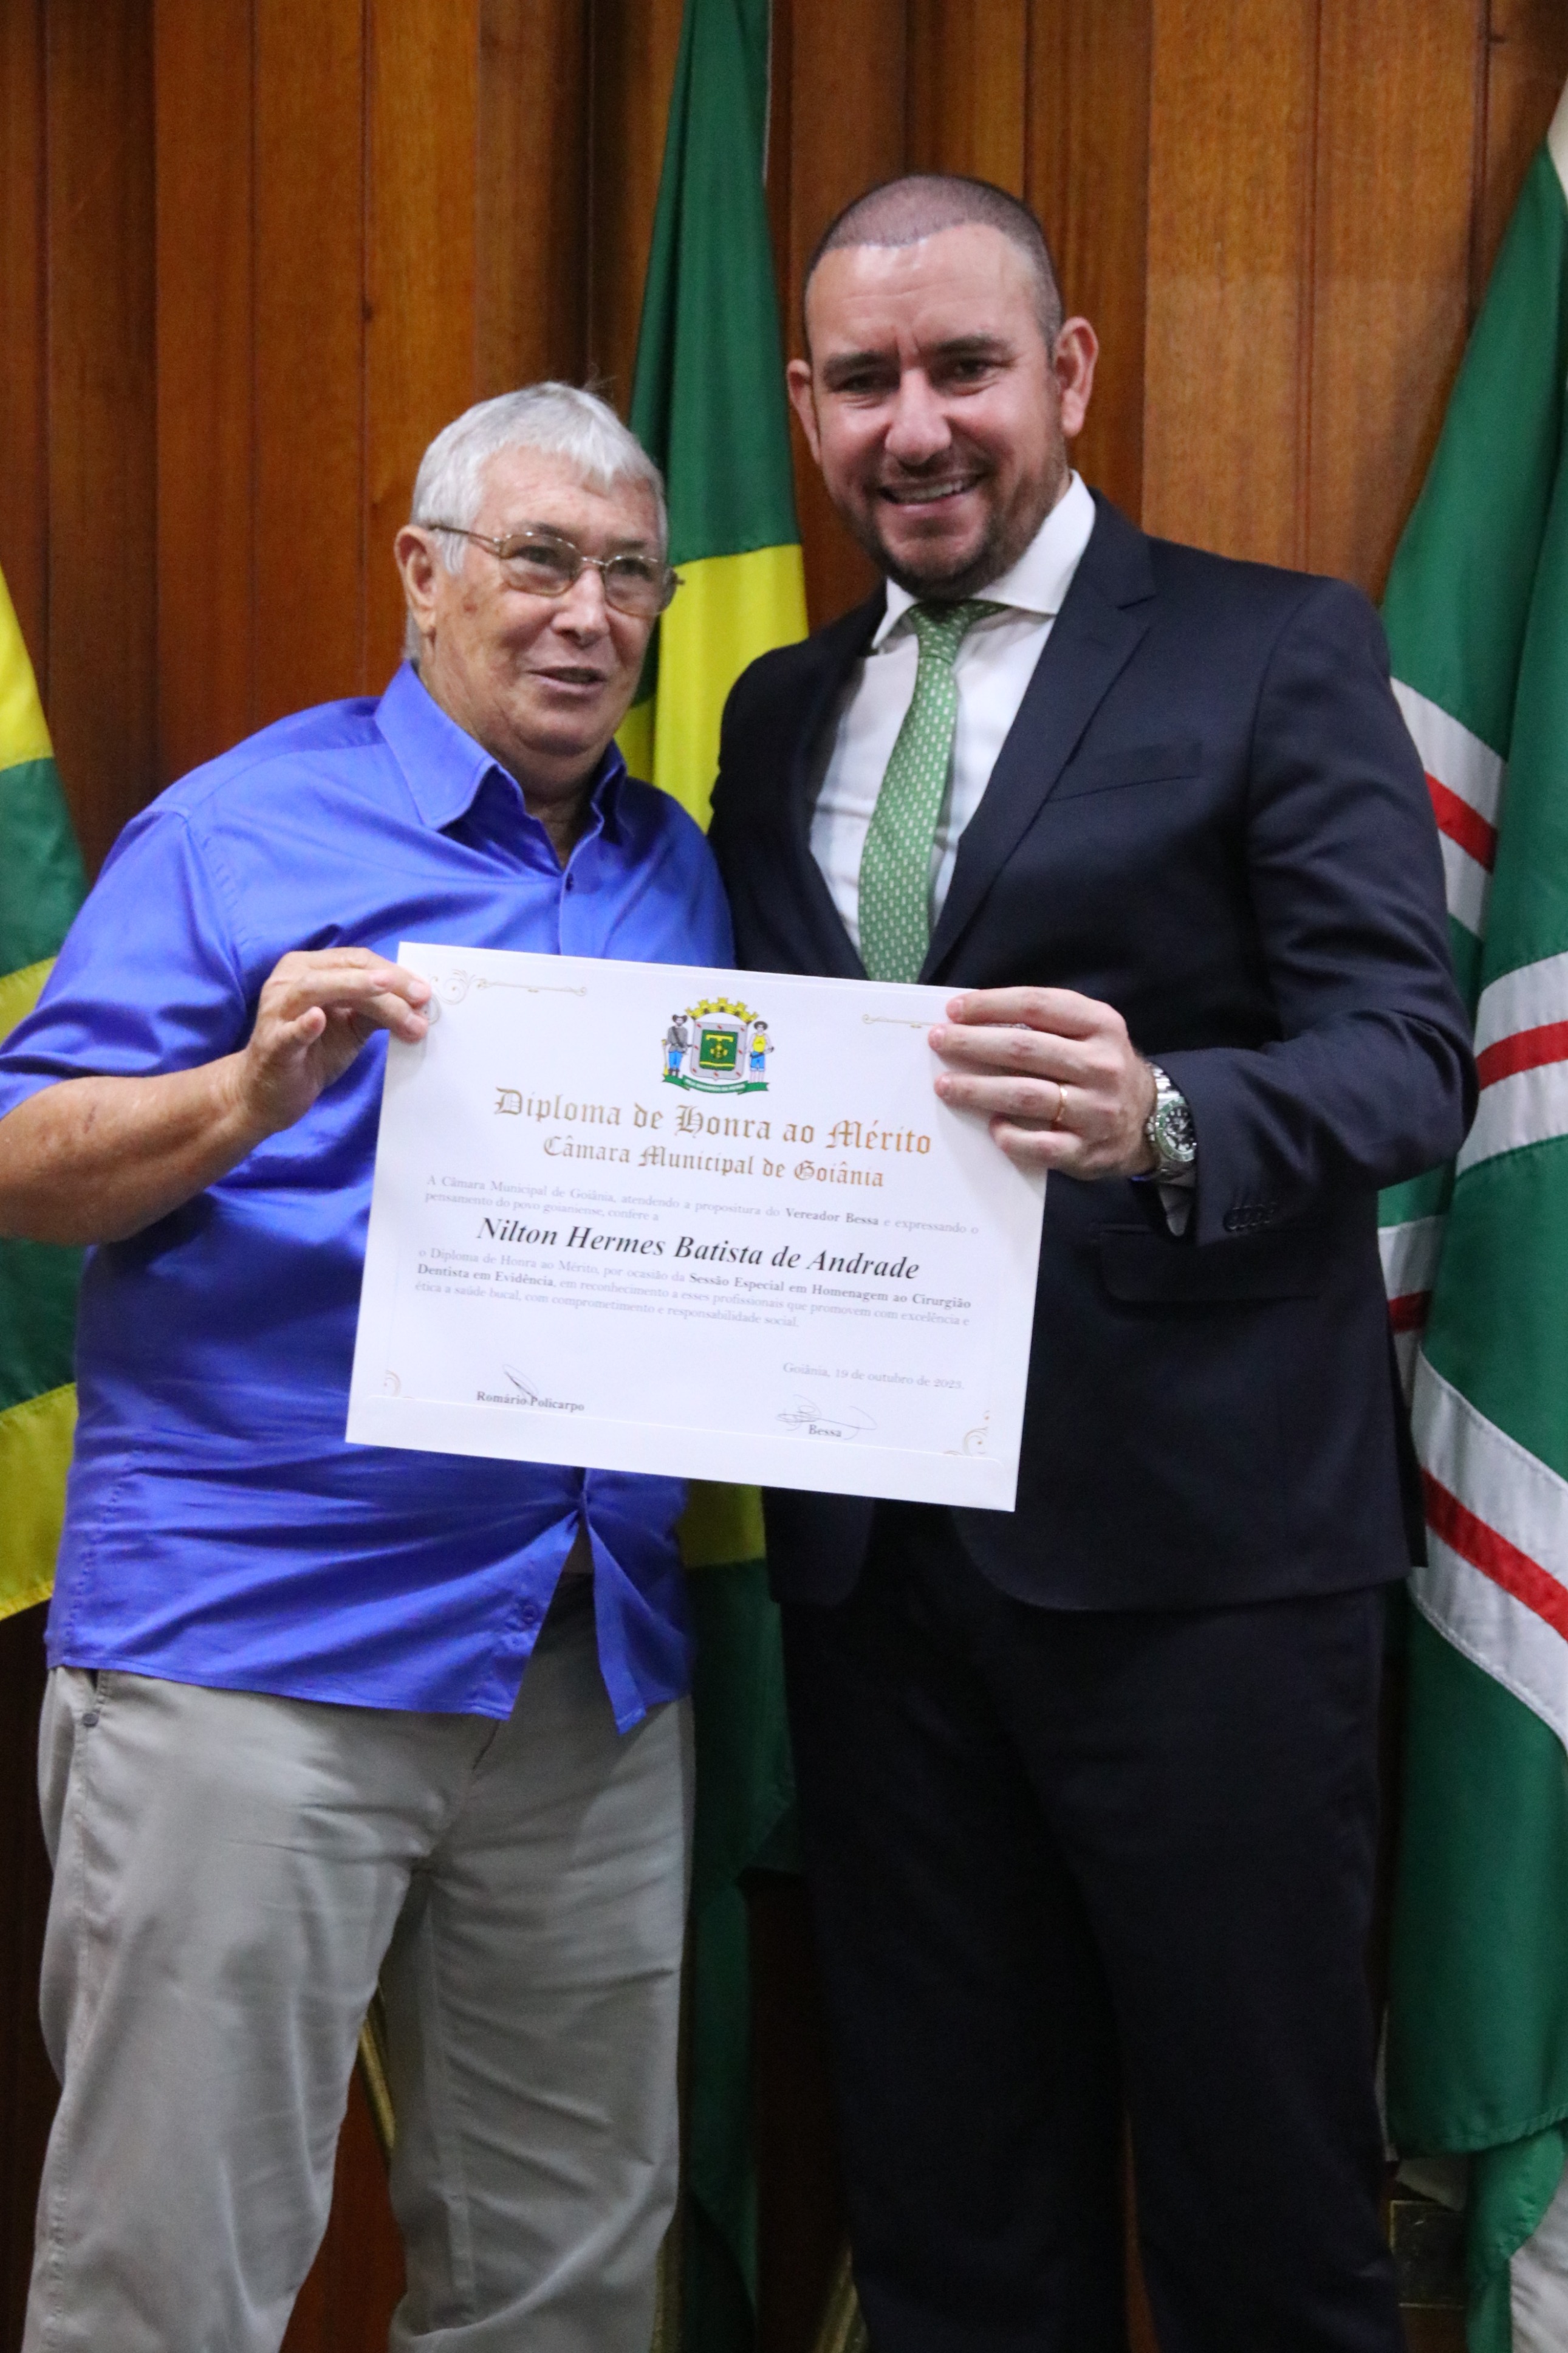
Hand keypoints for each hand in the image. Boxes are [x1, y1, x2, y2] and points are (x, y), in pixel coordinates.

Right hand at [228, 948, 431, 1136]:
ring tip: (387, 992)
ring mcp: (277, 1011)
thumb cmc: (311, 1053)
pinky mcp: (272, 1044)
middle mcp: (288, 981)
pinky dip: (304, 1025)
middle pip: (343, 970)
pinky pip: (288, 1032)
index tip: (424, 991)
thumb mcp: (351, 1026)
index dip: (393, 972)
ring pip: (316, 989)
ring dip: (358, 991)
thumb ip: (378, 1011)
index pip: (356, 959)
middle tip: (421, 998)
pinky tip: (319, 1020)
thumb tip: (419, 1003)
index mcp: (308, 969)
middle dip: (386, 983)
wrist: (268, 1094)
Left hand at [929, 987, 1156, 1178]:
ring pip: (1026, 1095)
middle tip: (939, 1042)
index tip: (954, 1010)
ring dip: (978, 1089)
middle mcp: (1101, 1064)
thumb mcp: (1089, 1032)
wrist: (1147, 1121)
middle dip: (974, 1044)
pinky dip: (1010, 1136)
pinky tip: (990, 1128)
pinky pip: (1039, 1145)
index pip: (1037, 1005)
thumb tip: (972, 1020)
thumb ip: (1044, 1023)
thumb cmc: (1099, 1068)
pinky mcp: (1086, 1150)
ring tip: (945, 1085)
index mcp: (1100, 1025)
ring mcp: (1096, 1110)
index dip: (991, 1005)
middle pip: (1025, 1049)